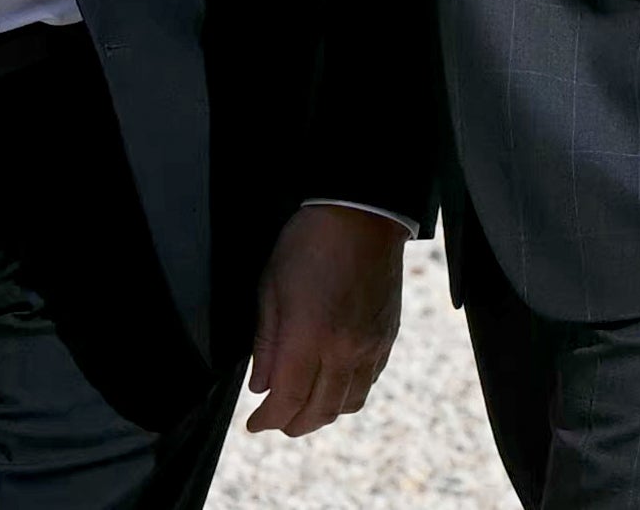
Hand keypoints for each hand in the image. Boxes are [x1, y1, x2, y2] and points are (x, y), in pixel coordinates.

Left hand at [245, 205, 407, 435]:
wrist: (361, 215)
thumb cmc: (308, 243)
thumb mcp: (270, 287)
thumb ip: (266, 343)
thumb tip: (260, 386)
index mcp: (310, 336)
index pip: (287, 399)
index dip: (267, 419)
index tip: (253, 423)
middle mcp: (344, 349)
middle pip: (319, 411)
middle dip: (292, 424)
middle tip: (274, 421)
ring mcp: (370, 346)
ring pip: (348, 404)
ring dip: (322, 415)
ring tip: (303, 409)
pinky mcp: (387, 338)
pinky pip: (369, 382)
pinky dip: (348, 394)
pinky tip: (333, 384)